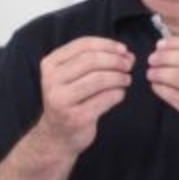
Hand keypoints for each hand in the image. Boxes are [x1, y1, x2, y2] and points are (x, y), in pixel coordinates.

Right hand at [37, 37, 134, 156]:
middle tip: (128, 65)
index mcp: (50, 64)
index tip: (123, 49)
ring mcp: (62, 100)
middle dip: (115, 60)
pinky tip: (120, 93)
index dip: (107, 45)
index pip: (83, 45)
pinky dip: (117, 93)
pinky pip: (104, 99)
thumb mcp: (74, 75)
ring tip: (126, 79)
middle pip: (91, 60)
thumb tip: (127, 54)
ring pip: (99, 79)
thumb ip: (97, 61)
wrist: (58, 134)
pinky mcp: (76, 117)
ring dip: (119, 77)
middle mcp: (52, 80)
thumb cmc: (71, 99)